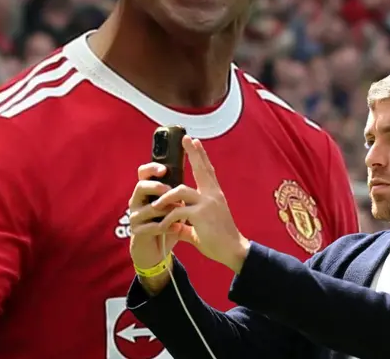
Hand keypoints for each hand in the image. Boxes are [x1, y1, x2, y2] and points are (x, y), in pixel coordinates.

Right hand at [126, 163, 185, 294]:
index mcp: (147, 191)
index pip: (143, 173)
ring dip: (165, 210)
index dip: (151, 168)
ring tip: (178, 213)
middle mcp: (137, 201)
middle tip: (169, 190)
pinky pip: (150, 226)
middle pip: (141, 186)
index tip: (164, 169)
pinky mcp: (137, 231)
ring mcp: (135, 216)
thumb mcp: (174, 206)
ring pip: (148, 208)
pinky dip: (165, 227)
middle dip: (156, 187)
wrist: (157, 250)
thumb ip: (178, 193)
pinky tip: (176, 228)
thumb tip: (194, 176)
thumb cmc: (167, 223)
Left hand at [134, 137, 251, 272]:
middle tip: (186, 139)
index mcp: (214, 195)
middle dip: (193, 153)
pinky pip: (178, 212)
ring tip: (156, 204)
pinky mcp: (201, 215)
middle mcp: (213, 195)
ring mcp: (207, 203)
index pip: (207, 171)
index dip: (201, 156)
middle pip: (201, 169)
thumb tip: (174, 225)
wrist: (233, 251)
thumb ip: (187, 223)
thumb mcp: (201, 227)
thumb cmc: (218, 240)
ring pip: (181, 191)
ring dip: (166, 197)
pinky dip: (168, 219)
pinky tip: (163, 227)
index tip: (195, 141)